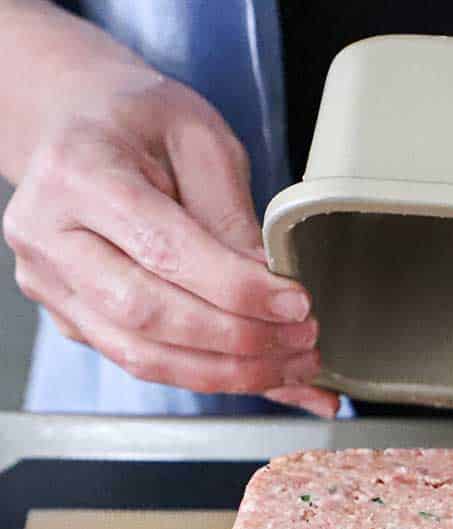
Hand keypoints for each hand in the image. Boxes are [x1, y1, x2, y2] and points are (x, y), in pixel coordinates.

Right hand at [2, 69, 338, 415]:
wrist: (82, 127)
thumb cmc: (141, 124)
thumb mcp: (199, 139)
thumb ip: (232, 216)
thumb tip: (272, 293)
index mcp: (77, 173)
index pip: (163, 249)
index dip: (237, 288)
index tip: (296, 303)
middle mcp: (47, 235)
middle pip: (149, 315)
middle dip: (240, 339)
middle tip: (303, 340)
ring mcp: (53, 286)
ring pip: (145, 357)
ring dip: (231, 373)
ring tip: (294, 364)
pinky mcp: (73, 321)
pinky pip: (147, 366)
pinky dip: (214, 379)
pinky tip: (267, 377)